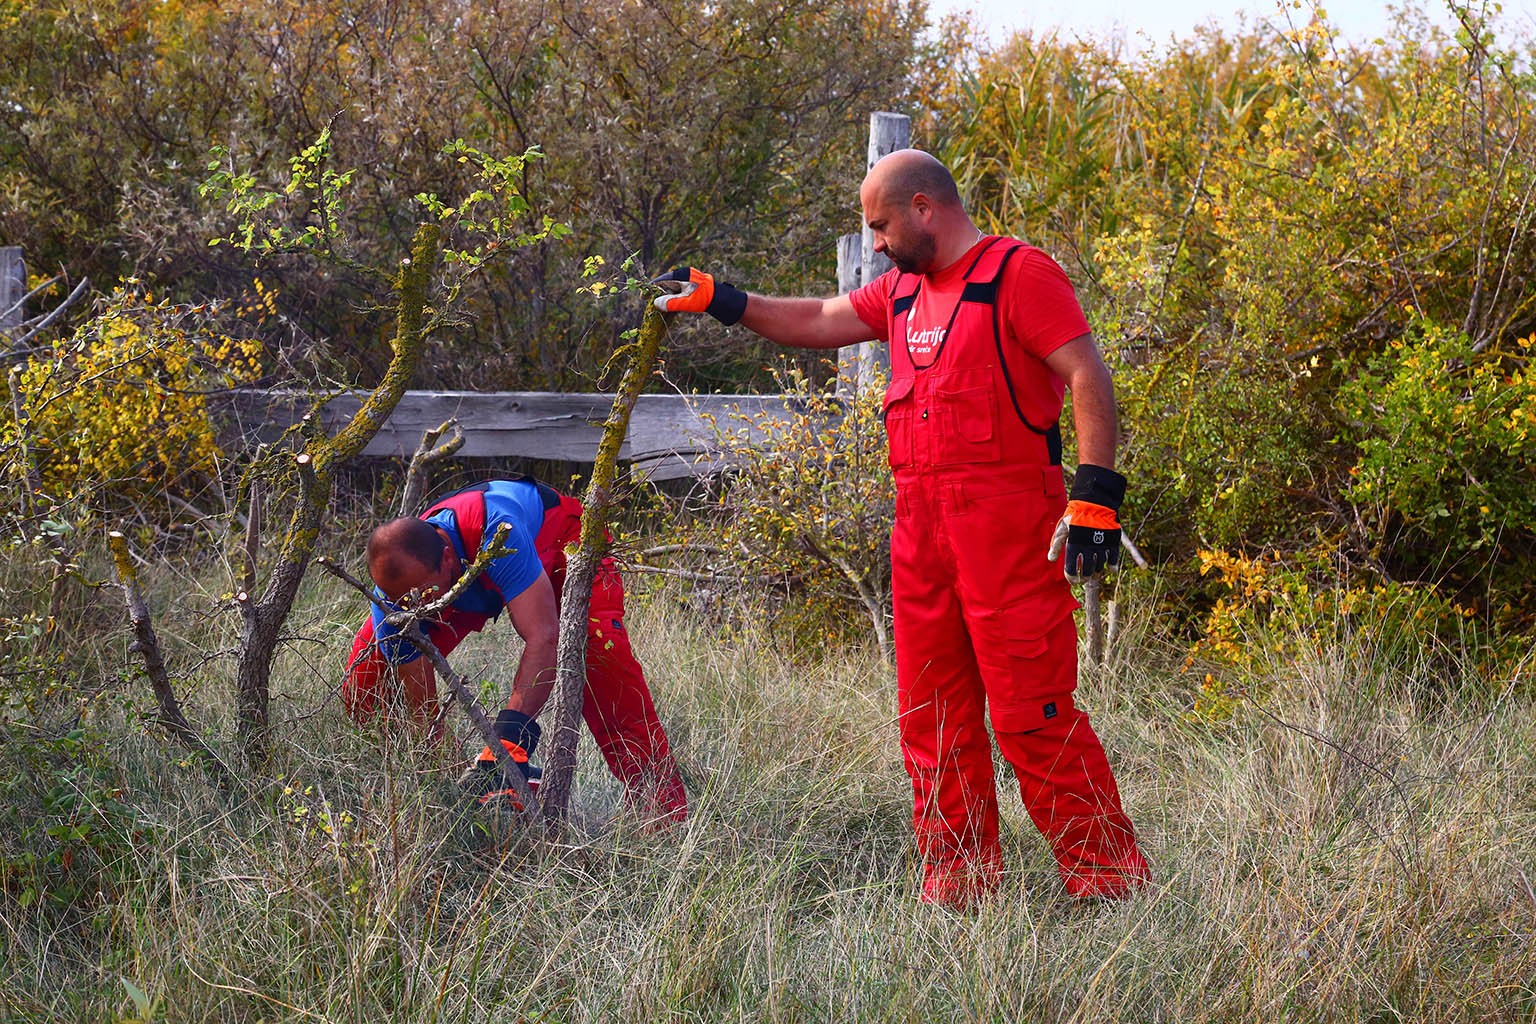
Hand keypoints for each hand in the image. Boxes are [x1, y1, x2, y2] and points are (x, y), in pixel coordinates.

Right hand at [650, 266, 747, 324]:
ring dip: (664, 294)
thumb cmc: (704, 299)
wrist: (720, 299)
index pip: (662, 280)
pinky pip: (677, 287)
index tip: (643, 295)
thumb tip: (656, 303)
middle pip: (665, 282)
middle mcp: (684, 273)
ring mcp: (687, 278)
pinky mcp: (691, 283)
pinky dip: (671, 294)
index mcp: (682, 274)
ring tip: (656, 302)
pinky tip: (668, 301)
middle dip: (656, 291)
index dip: (651, 288)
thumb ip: (671, 303)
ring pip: (671, 285)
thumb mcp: (686, 303)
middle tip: (647, 300)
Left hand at [1048, 465, 1125, 581]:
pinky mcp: (1112, 541)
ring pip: (1100, 566)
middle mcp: (1088, 546)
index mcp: (1074, 544)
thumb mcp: (1063, 528)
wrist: (1094, 501)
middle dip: (1084, 577)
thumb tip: (1050, 559)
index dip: (1071, 577)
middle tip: (1082, 579)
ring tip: (1094, 575)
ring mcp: (1101, 544)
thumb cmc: (1075, 515)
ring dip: (1097, 573)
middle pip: (1086, 570)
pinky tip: (1110, 570)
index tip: (1072, 581)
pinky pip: (1114, 558)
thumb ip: (1057, 543)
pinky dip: (1113, 566)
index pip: (1072, 567)